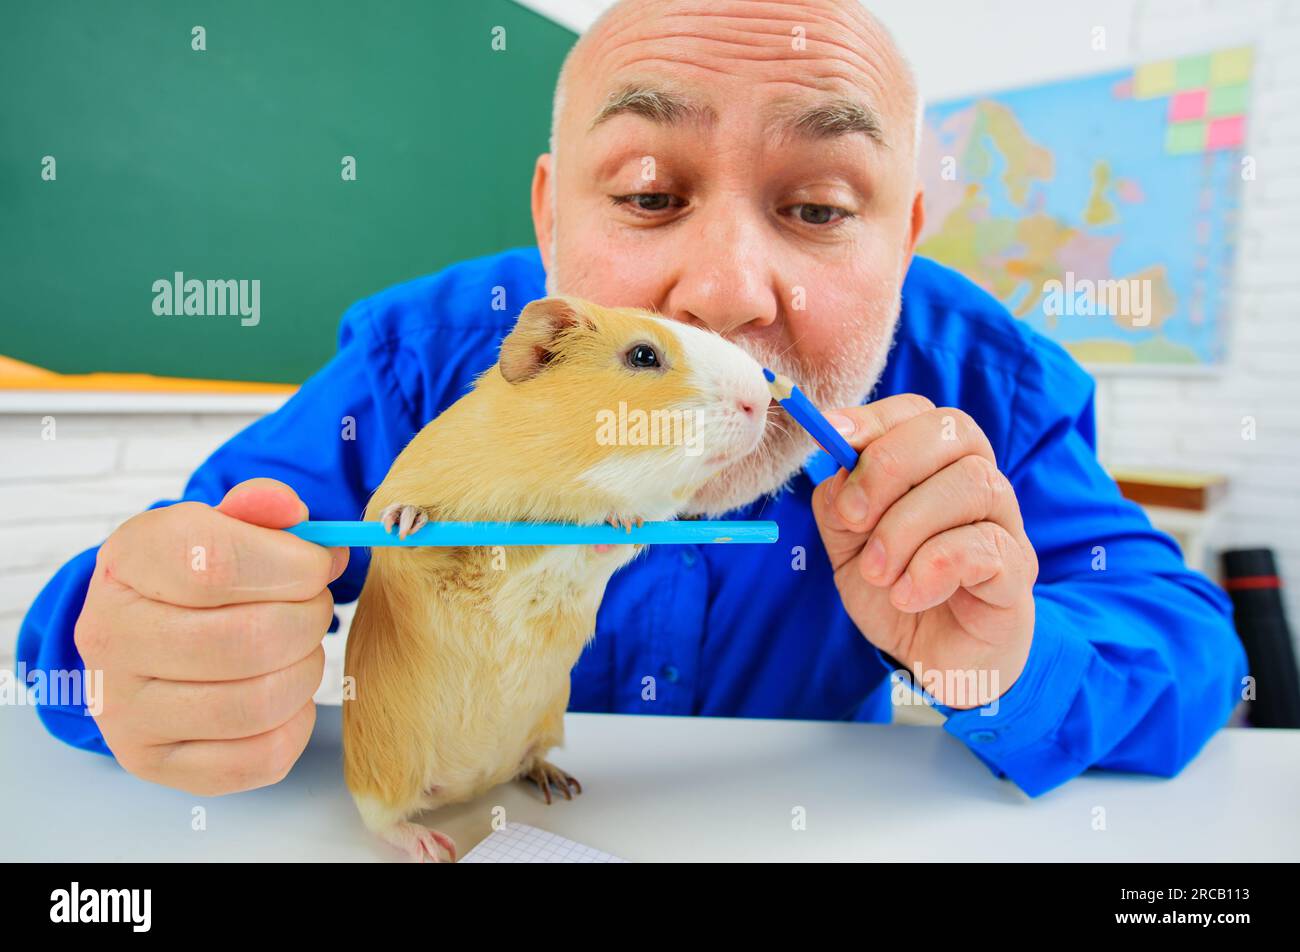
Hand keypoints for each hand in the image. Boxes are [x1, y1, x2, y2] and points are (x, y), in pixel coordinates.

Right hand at [74, 478, 347, 793]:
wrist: (142, 632)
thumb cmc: (193, 573)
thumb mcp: (219, 524)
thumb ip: (261, 509)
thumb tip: (293, 512)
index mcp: (127, 562)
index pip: (218, 563)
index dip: (293, 565)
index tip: (316, 563)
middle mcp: (111, 639)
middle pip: (250, 640)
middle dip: (309, 618)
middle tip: (312, 605)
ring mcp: (126, 711)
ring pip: (260, 702)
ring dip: (306, 670)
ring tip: (298, 647)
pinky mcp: (155, 762)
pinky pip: (262, 757)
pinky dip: (294, 723)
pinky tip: (281, 692)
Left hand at [811, 395, 1037, 708]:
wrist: (935, 659)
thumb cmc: (899, 590)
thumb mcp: (849, 546)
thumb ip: (839, 503)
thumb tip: (834, 463)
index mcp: (938, 465)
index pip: (919, 412)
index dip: (875, 417)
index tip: (831, 435)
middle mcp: (979, 482)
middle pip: (953, 431)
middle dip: (888, 466)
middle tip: (851, 518)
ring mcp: (1005, 524)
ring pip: (972, 483)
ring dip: (906, 526)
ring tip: (878, 572)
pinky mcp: (1018, 571)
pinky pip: (985, 546)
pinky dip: (933, 568)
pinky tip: (908, 595)